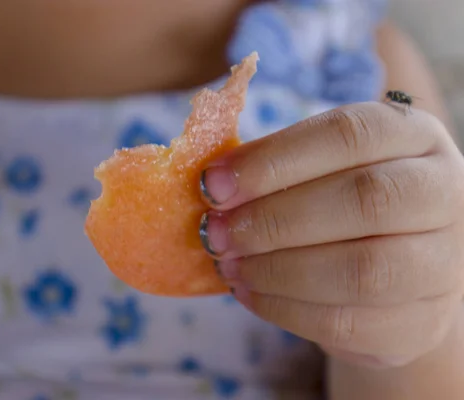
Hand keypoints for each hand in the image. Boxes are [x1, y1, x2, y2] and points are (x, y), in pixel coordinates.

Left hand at [199, 102, 463, 367]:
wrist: (398, 272)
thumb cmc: (345, 207)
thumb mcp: (321, 170)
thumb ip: (275, 170)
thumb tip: (210, 182)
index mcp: (412, 136)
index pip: (348, 134)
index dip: (273, 160)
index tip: (212, 184)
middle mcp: (442, 192)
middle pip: (363, 200)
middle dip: (272, 219)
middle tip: (217, 232)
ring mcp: (443, 262)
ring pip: (361, 269)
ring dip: (276, 269)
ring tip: (228, 266)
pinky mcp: (421, 322)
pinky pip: (348, 323)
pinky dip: (285, 310)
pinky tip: (249, 294)